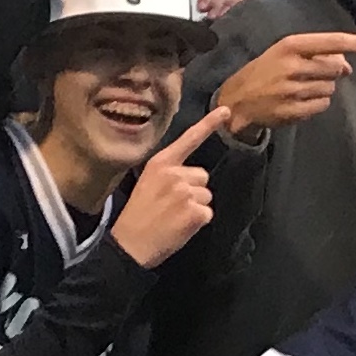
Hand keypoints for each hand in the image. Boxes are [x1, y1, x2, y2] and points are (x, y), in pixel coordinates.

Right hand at [107, 118, 214, 267]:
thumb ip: (169, 175)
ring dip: (196, 206)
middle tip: (172, 205)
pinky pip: (207, 214)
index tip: (225, 111)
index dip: (209, 124)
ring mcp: (186, 192)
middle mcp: (175, 174)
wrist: (130, 244)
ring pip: (206, 195)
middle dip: (193, 189)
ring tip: (174, 216)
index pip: (188, 140)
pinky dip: (197, 222)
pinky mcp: (196, 212)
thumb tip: (190, 178)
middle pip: (202, 176)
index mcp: (160, 163)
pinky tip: (180, 226)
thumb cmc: (137, 217)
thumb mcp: (147, 184)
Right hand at [214, 29, 355, 131]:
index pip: (332, 42)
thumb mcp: (285, 53)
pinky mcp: (293, 110)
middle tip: (310, 75)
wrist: (236, 100)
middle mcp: (292, 65)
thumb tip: (348, 66)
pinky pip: (322, 106)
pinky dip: (316, 104)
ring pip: (330, 89)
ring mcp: (292, 89)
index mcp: (290, 45)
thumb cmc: (264, 71)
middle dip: (331, 73)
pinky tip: (298, 101)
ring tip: (298, 88)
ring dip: (322, 89)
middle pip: (335, 69)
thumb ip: (316, 55)